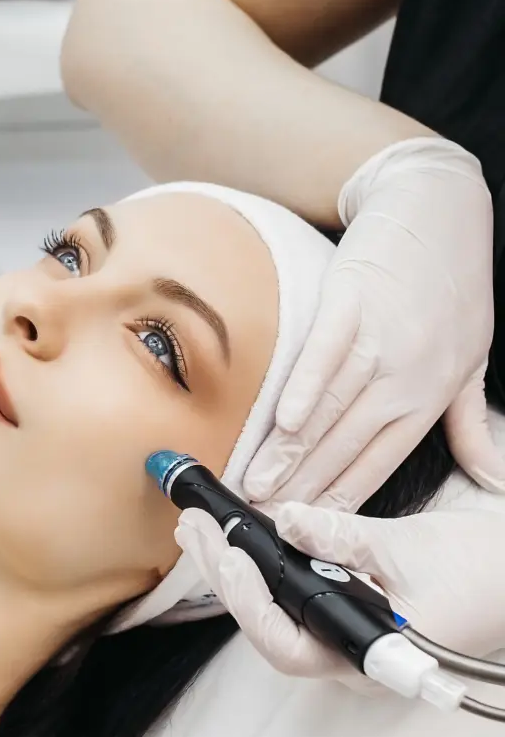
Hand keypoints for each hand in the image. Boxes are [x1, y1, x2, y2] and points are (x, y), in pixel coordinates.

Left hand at [174, 498, 504, 686]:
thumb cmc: (477, 571)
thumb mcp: (406, 546)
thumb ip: (343, 536)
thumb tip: (288, 520)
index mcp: (366, 655)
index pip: (287, 645)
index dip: (250, 603)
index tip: (231, 556)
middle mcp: (344, 656)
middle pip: (266, 627)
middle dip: (223, 577)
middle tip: (193, 528)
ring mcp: (340, 639)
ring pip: (271, 614)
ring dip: (232, 571)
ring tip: (198, 530)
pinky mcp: (339, 615)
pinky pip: (286, 599)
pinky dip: (257, 568)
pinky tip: (235, 541)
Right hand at [243, 138, 504, 511]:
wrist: (441, 207)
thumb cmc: (454, 282)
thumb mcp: (474, 356)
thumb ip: (470, 423)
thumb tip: (491, 481)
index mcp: (431, 394)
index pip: (380, 464)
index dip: (340, 500)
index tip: (304, 529)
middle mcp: (407, 374)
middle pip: (346, 445)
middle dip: (303, 487)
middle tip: (262, 518)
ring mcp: (379, 338)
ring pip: (329, 409)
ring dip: (290, 451)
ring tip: (255, 483)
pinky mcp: (352, 301)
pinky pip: (325, 354)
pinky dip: (304, 387)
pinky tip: (282, 420)